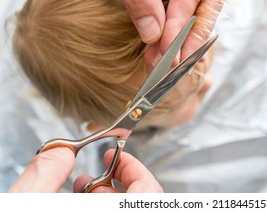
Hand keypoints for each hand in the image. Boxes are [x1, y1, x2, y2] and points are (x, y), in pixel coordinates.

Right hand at [8, 147, 161, 192]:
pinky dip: (100, 212)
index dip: (135, 168)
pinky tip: (78, 207)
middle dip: (116, 184)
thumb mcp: (24, 206)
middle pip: (139, 204)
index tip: (118, 156)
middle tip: (95, 175)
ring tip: (81, 191)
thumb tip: (61, 154)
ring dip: (106, 199)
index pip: (148, 192)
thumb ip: (45, 176)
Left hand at [87, 0, 222, 66]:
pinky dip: (181, 24)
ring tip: (173, 60)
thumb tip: (152, 33)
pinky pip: (190, 2)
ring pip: (202, 5)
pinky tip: (172, 42)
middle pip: (207, 2)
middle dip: (192, 37)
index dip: (180, 23)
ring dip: (188, 35)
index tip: (169, 51)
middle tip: (177, 65)